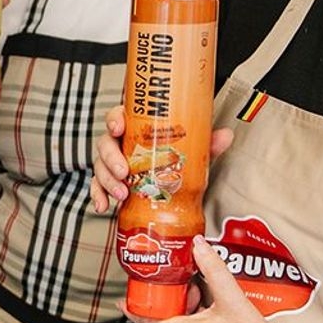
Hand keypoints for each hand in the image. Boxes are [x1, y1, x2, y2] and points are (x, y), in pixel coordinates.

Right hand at [91, 108, 232, 213]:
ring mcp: (113, 163)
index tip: (118, 127)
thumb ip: (206, 141)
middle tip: (125, 171)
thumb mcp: (191, 148)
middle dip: (111, 158)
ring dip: (108, 180)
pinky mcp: (110, 182)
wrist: (172, 177)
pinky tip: (103, 206)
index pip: (117, 116)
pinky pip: (97, 186)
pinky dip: (98, 196)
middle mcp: (120, 143)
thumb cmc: (174, 155)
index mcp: (134, 127)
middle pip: (105, 143)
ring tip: (122, 194)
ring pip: (100, 167)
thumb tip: (226, 135)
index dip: (114, 119)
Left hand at [126, 236, 289, 322]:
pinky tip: (214, 317)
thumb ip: (213, 267)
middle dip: (172, 301)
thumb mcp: (230, 297)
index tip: (123, 299)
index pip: (145, 320)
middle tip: (187, 287)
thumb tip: (199, 247)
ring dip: (186, 314)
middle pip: (164, 321)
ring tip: (205, 299)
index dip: (133, 307)